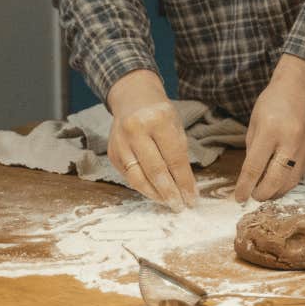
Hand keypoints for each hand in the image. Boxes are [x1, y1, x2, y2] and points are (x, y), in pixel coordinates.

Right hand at [105, 70, 197, 211]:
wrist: (133, 99)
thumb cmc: (160, 114)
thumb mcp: (176, 125)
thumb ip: (179, 153)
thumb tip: (186, 186)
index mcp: (158, 120)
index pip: (174, 158)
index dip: (184, 181)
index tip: (193, 198)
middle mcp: (135, 130)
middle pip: (155, 170)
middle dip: (170, 192)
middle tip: (180, 206)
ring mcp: (120, 142)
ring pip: (138, 177)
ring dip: (155, 194)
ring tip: (167, 203)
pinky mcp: (112, 153)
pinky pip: (128, 176)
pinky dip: (142, 187)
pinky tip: (154, 193)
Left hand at [232, 55, 304, 201]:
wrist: (302, 86)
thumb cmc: (274, 101)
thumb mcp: (254, 122)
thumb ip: (253, 151)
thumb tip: (250, 177)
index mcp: (270, 131)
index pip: (254, 167)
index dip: (245, 186)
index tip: (238, 197)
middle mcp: (291, 140)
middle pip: (275, 180)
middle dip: (261, 194)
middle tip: (253, 196)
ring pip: (291, 182)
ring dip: (276, 191)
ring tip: (265, 191)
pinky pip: (300, 173)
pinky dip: (288, 181)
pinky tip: (279, 180)